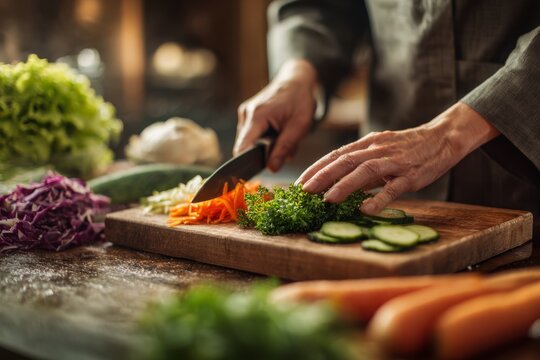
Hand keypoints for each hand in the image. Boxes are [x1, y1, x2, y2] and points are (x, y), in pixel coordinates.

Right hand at [234, 59, 317, 170]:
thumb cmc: (300, 101)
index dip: (244, 164)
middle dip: (264, 155)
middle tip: (285, 151)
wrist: (297, 80)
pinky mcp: (248, 116)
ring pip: (250, 143)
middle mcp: (246, 114)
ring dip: (266, 147)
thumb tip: (271, 169)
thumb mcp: (298, 127)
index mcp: (257, 116)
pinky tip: (279, 133)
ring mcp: (245, 114)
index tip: (251, 176)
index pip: (242, 148)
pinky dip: (265, 140)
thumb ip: (284, 148)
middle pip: (246, 147)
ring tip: (285, 138)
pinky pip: (253, 136)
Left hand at [296, 102, 499, 213]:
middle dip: (321, 176)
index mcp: (368, 144)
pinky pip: (393, 187)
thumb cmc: (409, 148)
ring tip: (327, 200)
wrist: (443, 137)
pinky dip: (378, 199)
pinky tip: (365, 210)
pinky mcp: (411, 175)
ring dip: (344, 186)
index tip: (299, 183)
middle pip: (344, 161)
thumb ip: (361, 167)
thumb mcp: (381, 152)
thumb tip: (338, 186)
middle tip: (303, 192)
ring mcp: (394, 161)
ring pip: (365, 171)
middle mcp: (377, 149)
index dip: (316, 169)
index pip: (336, 155)